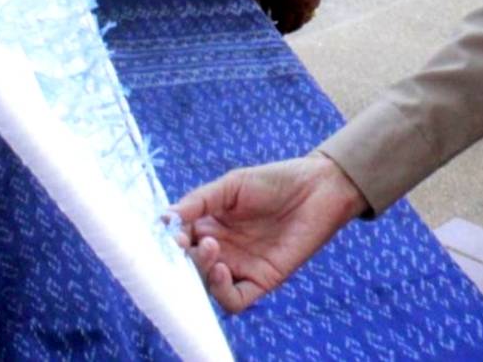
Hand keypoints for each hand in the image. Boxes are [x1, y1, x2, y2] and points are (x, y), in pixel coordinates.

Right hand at [173, 154, 367, 312]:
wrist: (318, 188)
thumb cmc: (275, 180)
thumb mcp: (233, 184)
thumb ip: (200, 201)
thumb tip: (164, 218)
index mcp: (211, 224)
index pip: (180, 240)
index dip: (170, 240)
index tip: (166, 233)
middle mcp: (222, 249)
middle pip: (189, 265)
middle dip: (182, 257)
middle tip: (184, 243)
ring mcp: (240, 267)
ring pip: (207, 285)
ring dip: (201, 272)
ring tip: (210, 249)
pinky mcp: (261, 281)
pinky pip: (234, 301)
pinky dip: (221, 292)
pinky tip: (222, 269)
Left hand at [270, 0, 321, 33]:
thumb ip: (271, 0)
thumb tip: (268, 13)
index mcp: (293, 4)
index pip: (286, 25)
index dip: (279, 29)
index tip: (272, 28)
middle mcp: (306, 5)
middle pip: (298, 24)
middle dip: (289, 28)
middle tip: (280, 27)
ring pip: (307, 17)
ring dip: (298, 20)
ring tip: (289, 18)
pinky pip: (312, 8)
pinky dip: (305, 11)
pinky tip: (298, 6)